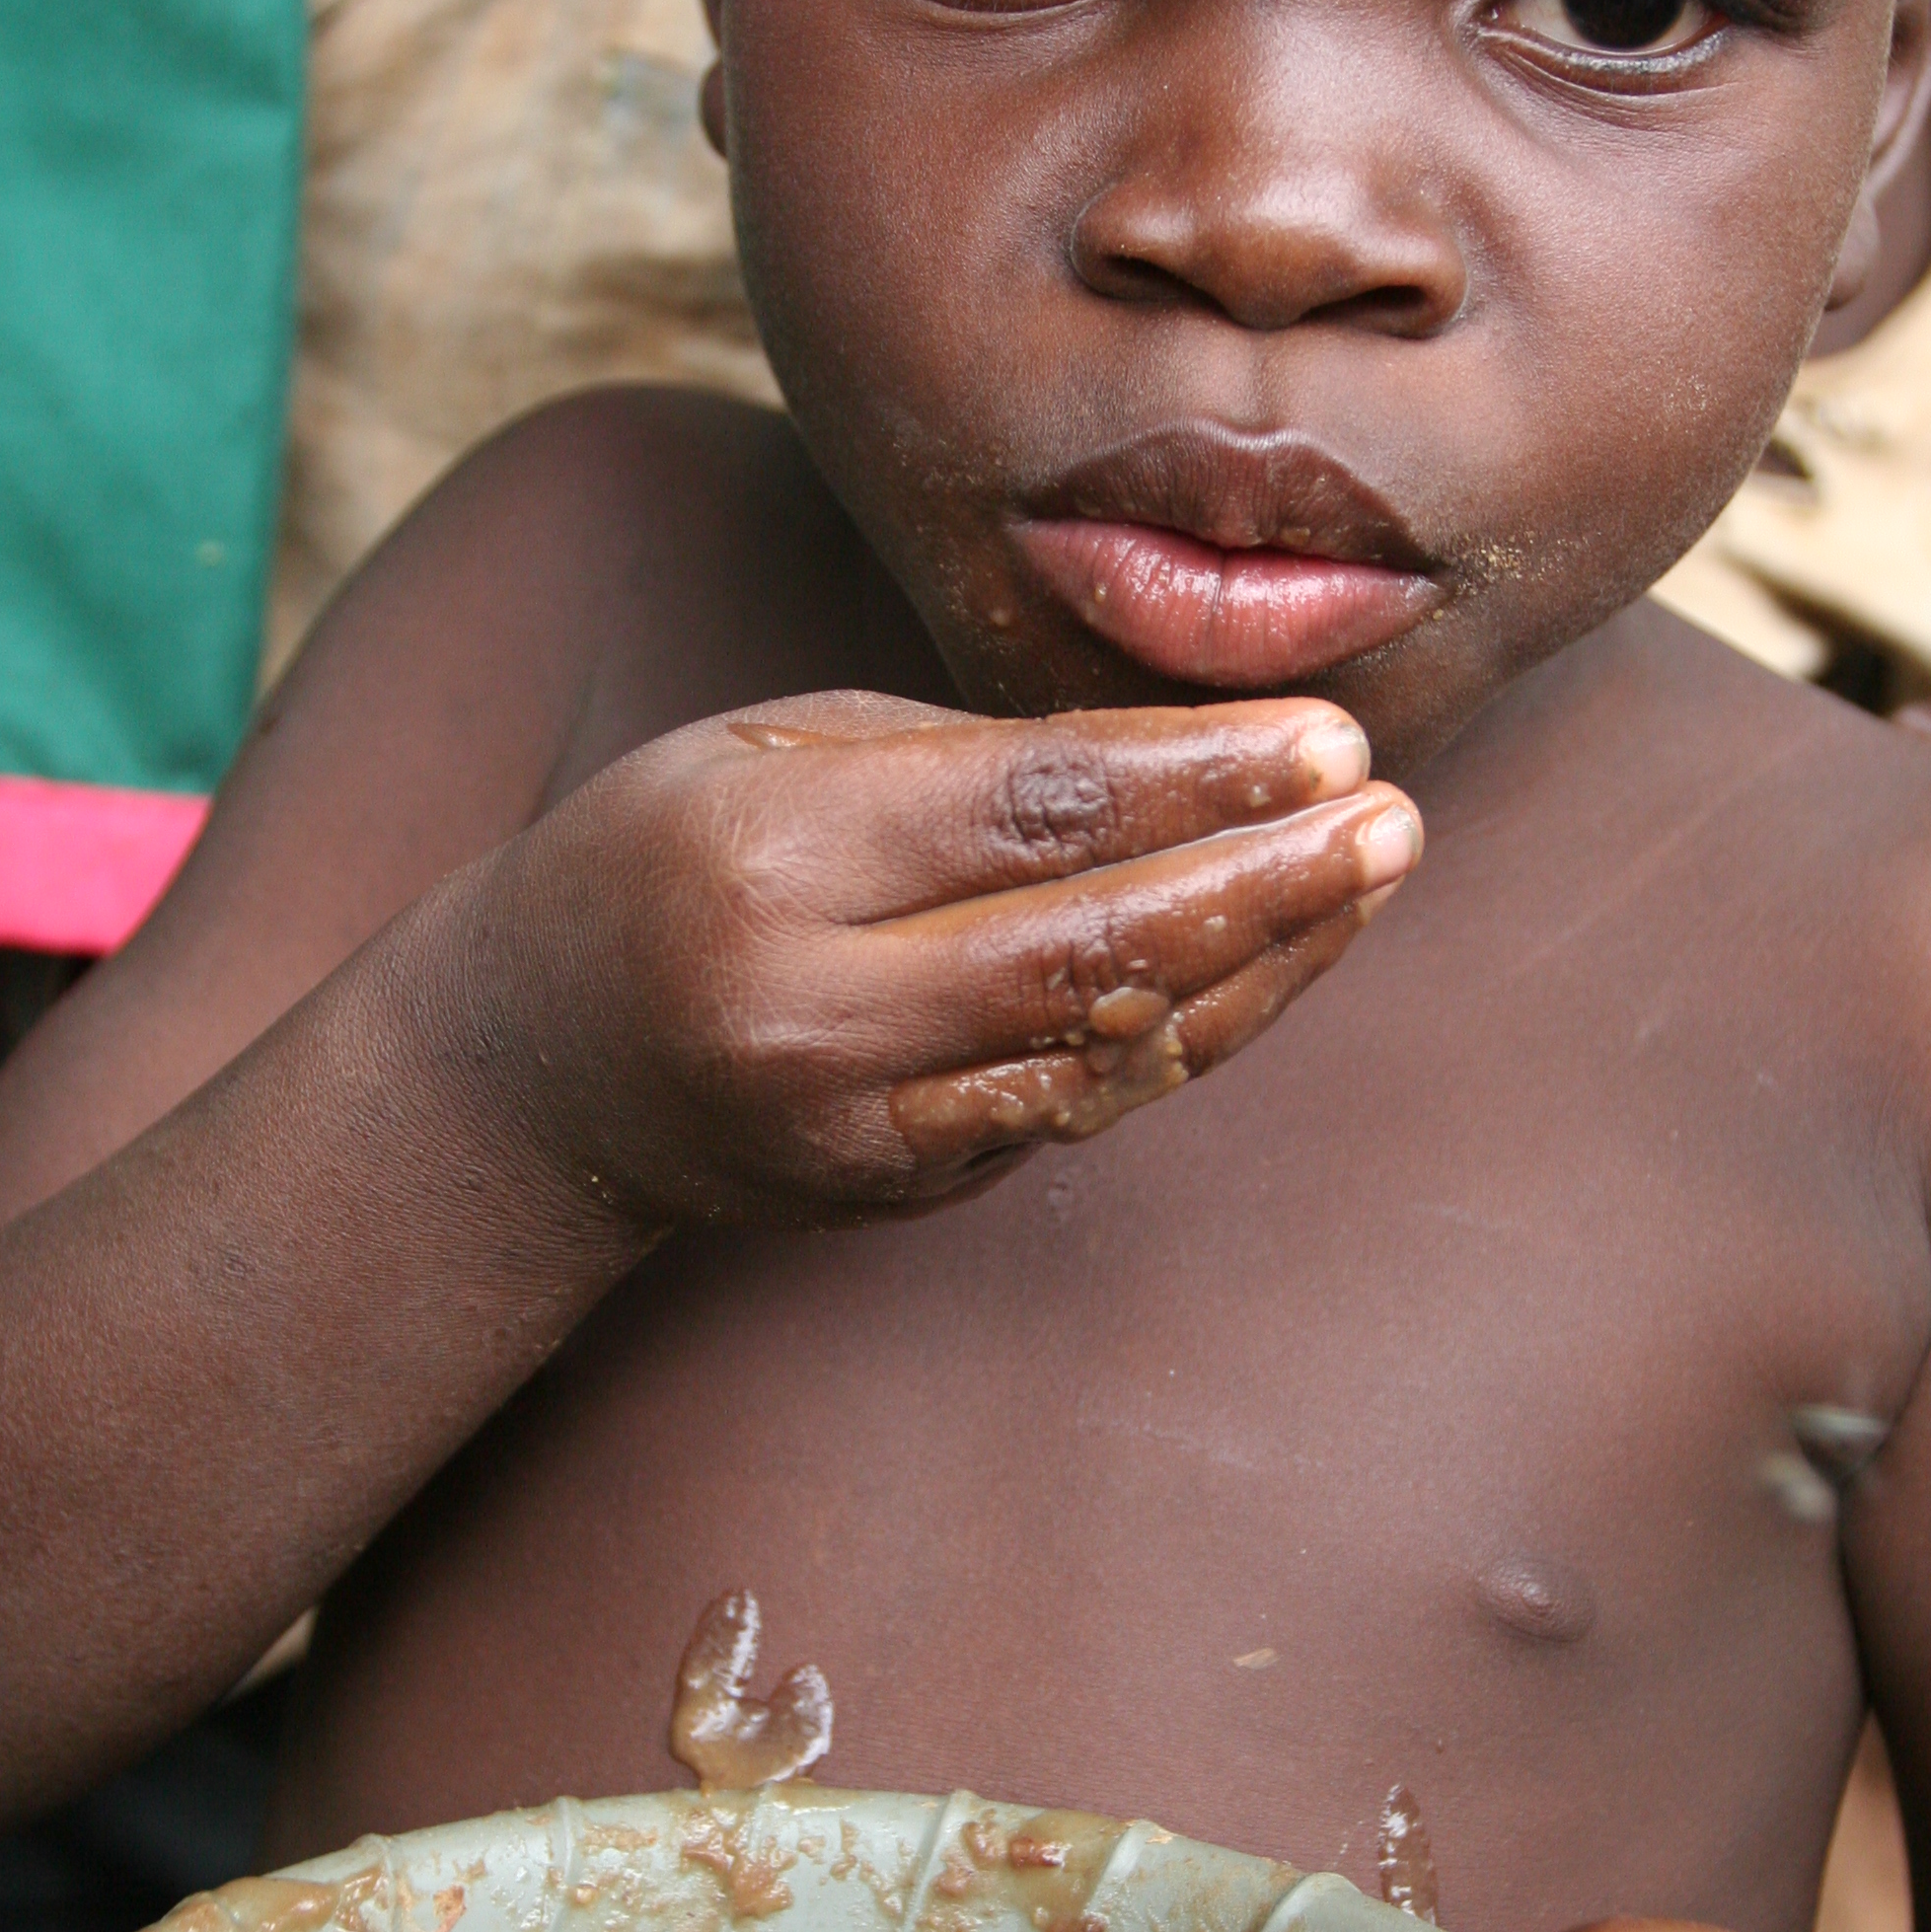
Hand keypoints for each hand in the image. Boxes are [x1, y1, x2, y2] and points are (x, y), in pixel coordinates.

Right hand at [495, 690, 1420, 1230]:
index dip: (1197, 777)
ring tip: (1371, 880)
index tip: (1328, 737)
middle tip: (1392, 819)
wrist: (538, 1069)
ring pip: (1108, 1052)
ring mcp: (856, 1128)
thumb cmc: (671, 854)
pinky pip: (1079, 1107)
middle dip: (1264, 882)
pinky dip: (1192, 1032)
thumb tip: (1199, 757)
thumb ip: (967, 760)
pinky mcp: (897, 1194)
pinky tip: (1276, 959)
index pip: (1027, 814)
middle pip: (1089, 951)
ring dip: (1262, 969)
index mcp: (767, 858)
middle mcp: (809, 1012)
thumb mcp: (776, 750)